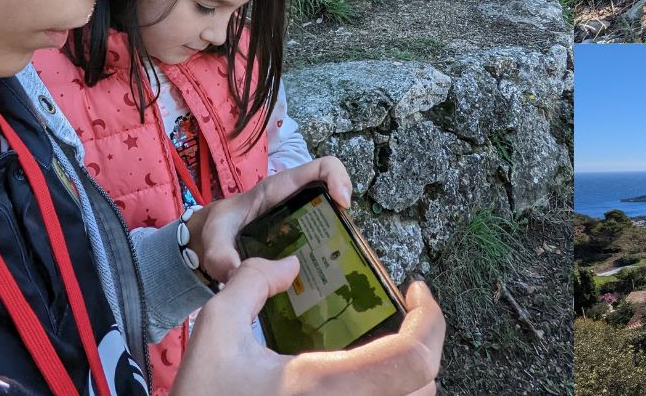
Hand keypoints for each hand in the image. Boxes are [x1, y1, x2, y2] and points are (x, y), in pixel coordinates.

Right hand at [171, 257, 444, 395]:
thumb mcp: (214, 333)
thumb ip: (251, 285)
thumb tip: (289, 264)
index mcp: (326, 388)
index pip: (413, 358)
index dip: (431, 319)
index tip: (416, 289)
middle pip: (427, 385)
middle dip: (423, 344)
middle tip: (405, 315)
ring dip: (412, 376)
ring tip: (390, 347)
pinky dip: (395, 395)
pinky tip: (369, 380)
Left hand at [186, 156, 351, 282]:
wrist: (209, 238)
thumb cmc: (215, 228)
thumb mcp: (213, 240)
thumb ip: (220, 256)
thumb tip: (238, 274)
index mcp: (278, 189)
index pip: (320, 168)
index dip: (339, 178)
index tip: (343, 204)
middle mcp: (295, 199)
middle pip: (334, 194)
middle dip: (344, 216)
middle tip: (343, 245)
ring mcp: (300, 218)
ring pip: (331, 220)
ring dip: (339, 238)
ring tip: (337, 264)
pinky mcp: (300, 236)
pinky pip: (322, 240)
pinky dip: (327, 254)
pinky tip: (322, 275)